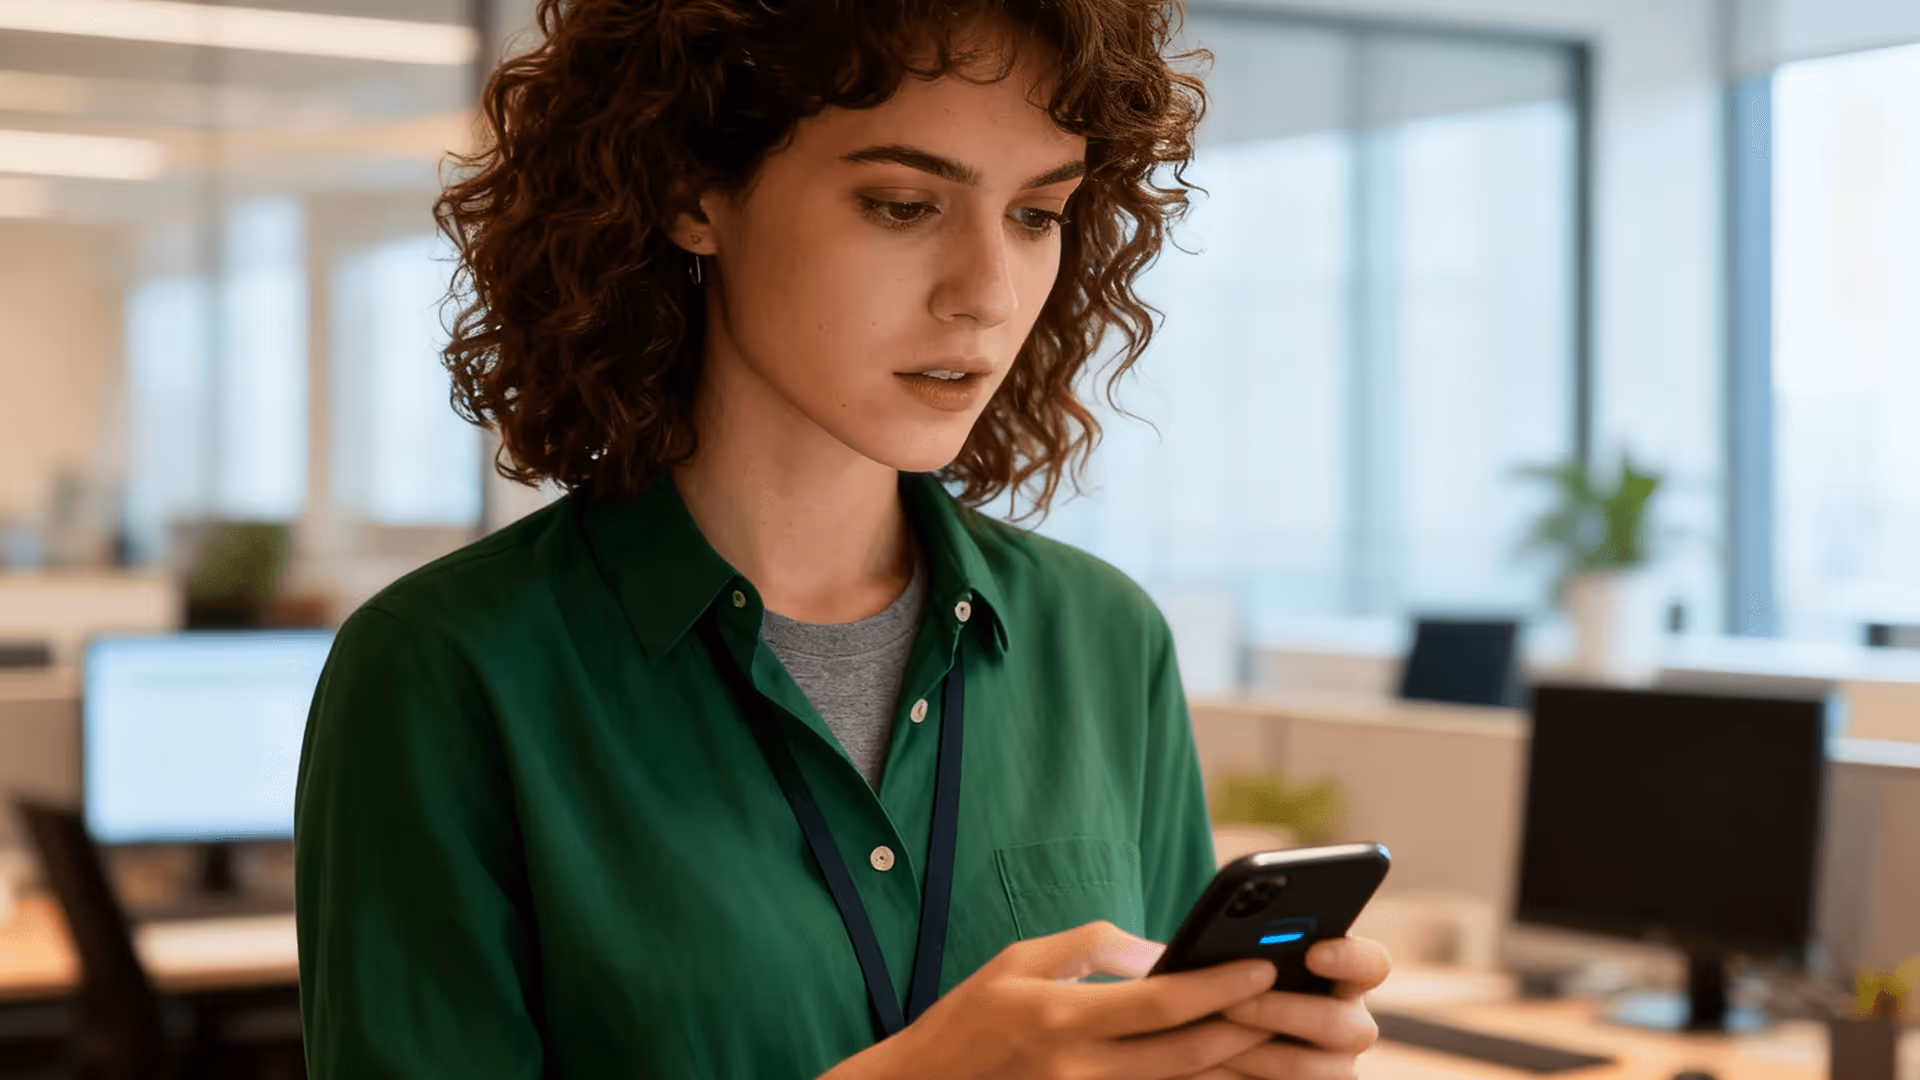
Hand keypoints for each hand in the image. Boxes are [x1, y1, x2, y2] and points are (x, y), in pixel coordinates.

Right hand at [820, 920, 1279, 1079]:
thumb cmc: (968, 1020)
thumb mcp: (1018, 960)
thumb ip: (1089, 947)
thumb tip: (1155, 947)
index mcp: (1062, 1017)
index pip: (1161, 1003)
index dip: (1218, 985)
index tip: (1261, 966)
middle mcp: (1080, 1070)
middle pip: (1187, 1054)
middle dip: (1247, 1028)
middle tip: (1291, 1004)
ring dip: (1237, 1067)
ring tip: (1281, 1042)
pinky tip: (1229, 1071)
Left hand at [1210, 935, 1393, 1078]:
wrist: (1214, 1036)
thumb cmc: (1234, 987)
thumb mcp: (1246, 963)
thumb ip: (1257, 950)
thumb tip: (1239, 939)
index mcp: (1345, 979)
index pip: (1372, 964)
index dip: (1348, 958)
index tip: (1313, 953)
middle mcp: (1351, 1024)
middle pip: (1340, 1023)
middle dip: (1278, 1012)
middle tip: (1230, 1005)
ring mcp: (1337, 1066)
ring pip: (1311, 1068)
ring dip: (1257, 1055)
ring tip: (1210, 1045)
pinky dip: (1249, 1079)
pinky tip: (1219, 1065)